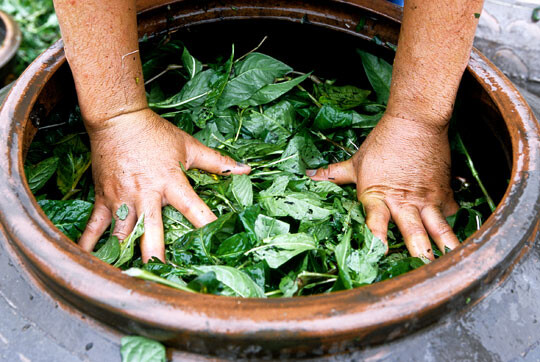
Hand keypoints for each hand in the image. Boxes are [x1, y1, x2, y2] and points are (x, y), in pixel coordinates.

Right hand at [78, 108, 250, 261]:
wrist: (118, 120)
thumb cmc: (155, 134)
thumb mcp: (189, 147)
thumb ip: (217, 162)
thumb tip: (246, 169)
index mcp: (171, 183)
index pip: (194, 209)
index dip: (206, 225)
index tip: (217, 245)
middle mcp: (146, 195)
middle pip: (152, 230)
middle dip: (156, 255)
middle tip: (163, 277)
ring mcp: (122, 198)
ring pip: (121, 233)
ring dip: (123, 256)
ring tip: (126, 279)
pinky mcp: (103, 198)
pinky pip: (94, 226)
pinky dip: (88, 244)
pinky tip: (87, 262)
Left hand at [308, 115, 459, 259]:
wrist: (415, 122)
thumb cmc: (381, 143)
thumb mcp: (356, 162)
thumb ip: (333, 174)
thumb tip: (308, 174)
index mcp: (377, 196)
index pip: (376, 221)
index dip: (377, 237)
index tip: (380, 254)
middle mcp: (402, 201)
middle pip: (412, 229)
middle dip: (419, 250)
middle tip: (423, 267)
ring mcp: (425, 198)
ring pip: (438, 226)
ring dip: (444, 245)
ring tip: (451, 262)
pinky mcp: (443, 192)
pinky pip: (450, 212)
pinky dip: (451, 224)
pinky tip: (456, 239)